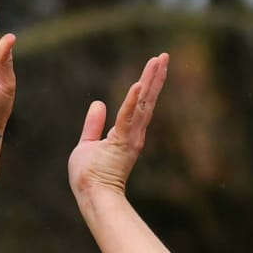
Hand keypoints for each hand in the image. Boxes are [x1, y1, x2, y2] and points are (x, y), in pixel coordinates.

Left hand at [68, 53, 167, 203]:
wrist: (92, 196)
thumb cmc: (89, 177)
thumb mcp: (88, 143)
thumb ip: (93, 124)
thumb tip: (98, 103)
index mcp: (126, 133)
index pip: (139, 104)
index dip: (146, 84)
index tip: (154, 66)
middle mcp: (134, 134)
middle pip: (147, 99)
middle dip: (155, 76)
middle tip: (164, 56)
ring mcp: (130, 137)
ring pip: (143, 103)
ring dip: (150, 81)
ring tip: (159, 60)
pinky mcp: (121, 142)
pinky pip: (127, 118)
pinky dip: (132, 101)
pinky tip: (138, 84)